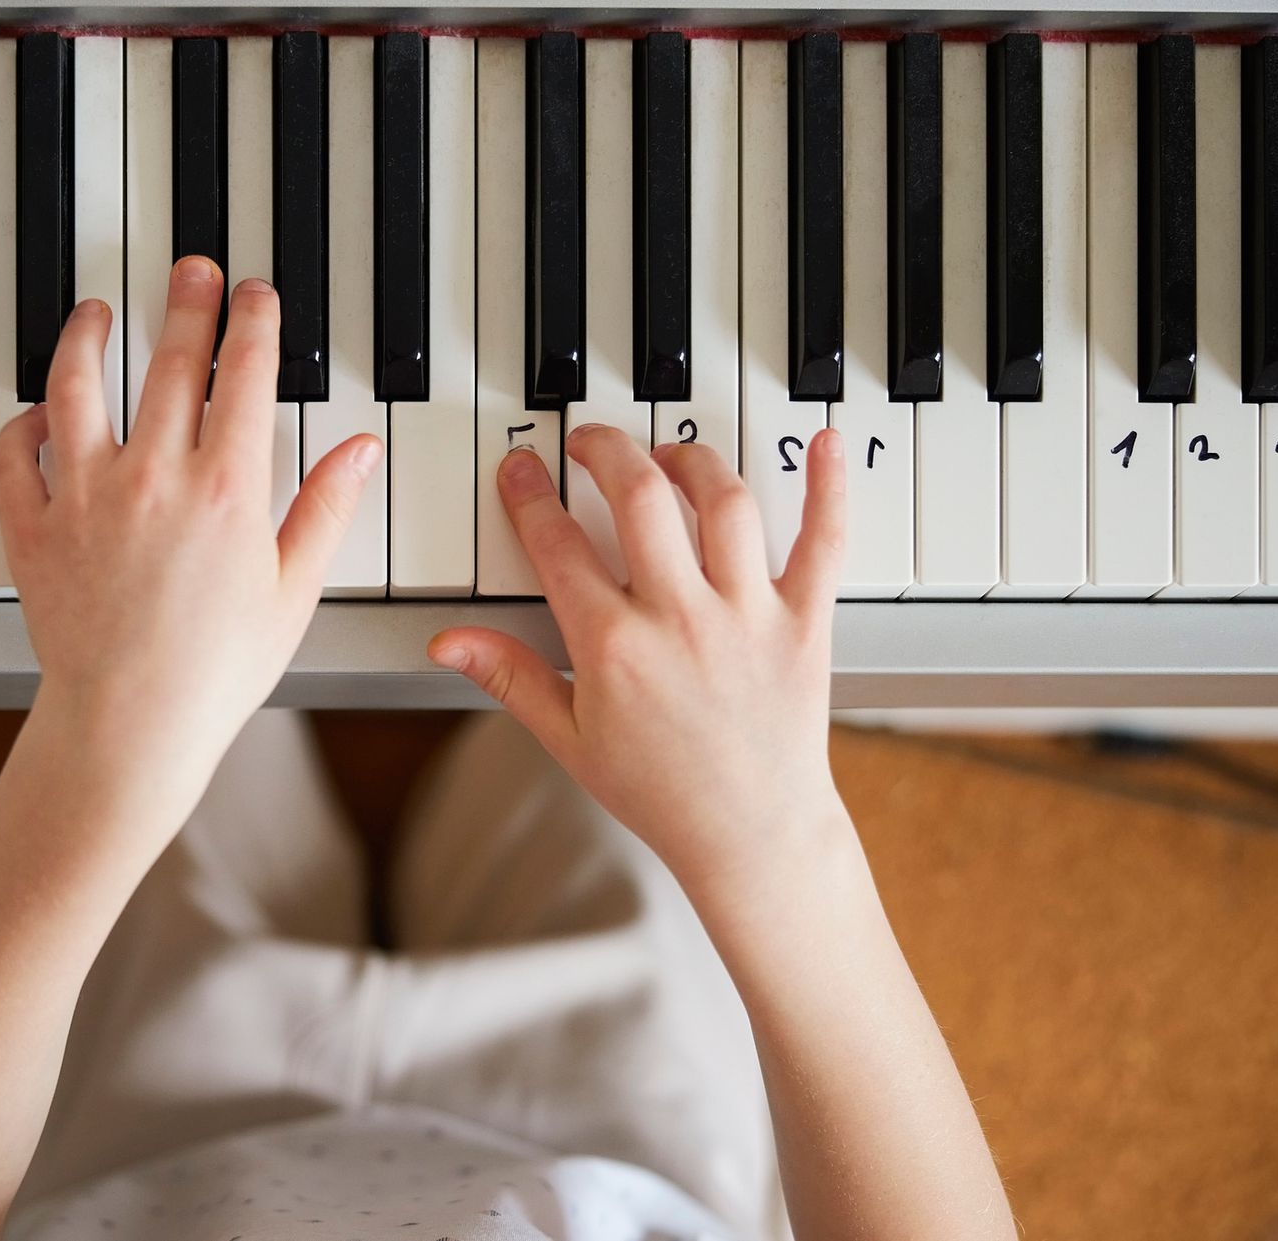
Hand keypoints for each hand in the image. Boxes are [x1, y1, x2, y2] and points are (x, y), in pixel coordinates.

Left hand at [0, 258, 381, 816]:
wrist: (130, 727)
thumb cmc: (214, 671)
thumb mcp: (293, 591)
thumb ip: (326, 509)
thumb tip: (359, 452)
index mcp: (226, 490)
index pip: (244, 375)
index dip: (254, 322)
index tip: (255, 296)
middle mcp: (153, 477)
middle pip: (168, 361)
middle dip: (186, 302)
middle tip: (192, 271)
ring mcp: (84, 497)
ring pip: (76, 385)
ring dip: (87, 336)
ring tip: (96, 313)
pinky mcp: (32, 528)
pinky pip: (12, 456)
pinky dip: (20, 426)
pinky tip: (35, 412)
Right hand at [430, 426, 846, 897]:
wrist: (751, 836)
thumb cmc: (662, 794)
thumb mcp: (569, 739)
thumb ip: (509, 677)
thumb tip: (449, 643)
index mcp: (613, 646)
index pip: (558, 545)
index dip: (530, 496)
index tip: (521, 470)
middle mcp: (680, 618)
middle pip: (639, 497)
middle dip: (606, 450)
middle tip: (590, 442)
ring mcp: (746, 614)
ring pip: (722, 502)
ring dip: (691, 460)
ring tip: (670, 455)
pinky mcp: (804, 622)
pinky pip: (822, 541)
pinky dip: (827, 488)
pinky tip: (822, 446)